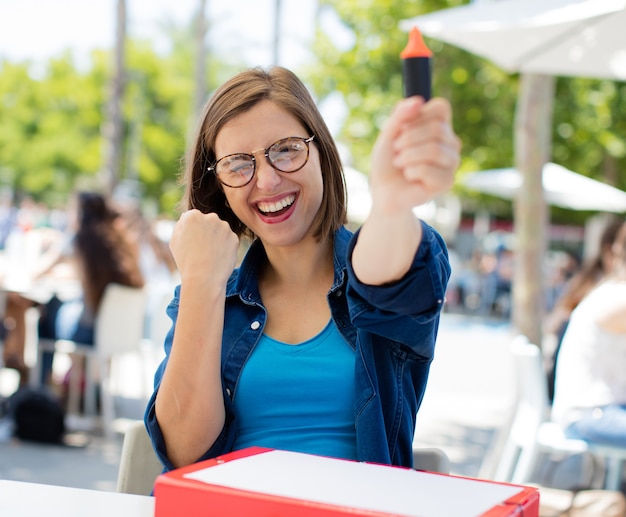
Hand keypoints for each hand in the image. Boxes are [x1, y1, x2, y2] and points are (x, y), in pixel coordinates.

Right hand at [169, 210, 239, 287]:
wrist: (203, 278)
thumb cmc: (185, 260)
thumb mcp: (174, 240)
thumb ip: (181, 225)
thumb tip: (187, 218)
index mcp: (193, 216)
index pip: (193, 218)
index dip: (191, 231)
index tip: (191, 242)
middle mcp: (211, 217)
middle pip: (208, 222)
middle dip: (206, 231)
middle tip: (201, 249)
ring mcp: (225, 227)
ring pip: (220, 230)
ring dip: (216, 238)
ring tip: (210, 255)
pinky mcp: (234, 238)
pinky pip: (229, 241)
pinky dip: (225, 247)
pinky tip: (218, 257)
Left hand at [369, 96, 460, 215]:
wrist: (383, 192)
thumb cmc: (387, 162)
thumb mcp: (388, 134)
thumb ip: (400, 115)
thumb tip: (418, 101)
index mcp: (440, 126)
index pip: (442, 107)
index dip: (419, 115)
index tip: (403, 128)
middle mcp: (450, 142)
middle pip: (437, 128)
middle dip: (408, 139)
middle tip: (396, 151)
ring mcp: (451, 162)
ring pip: (434, 150)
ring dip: (407, 157)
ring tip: (400, 164)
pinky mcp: (447, 182)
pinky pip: (429, 170)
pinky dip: (411, 172)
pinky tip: (409, 176)